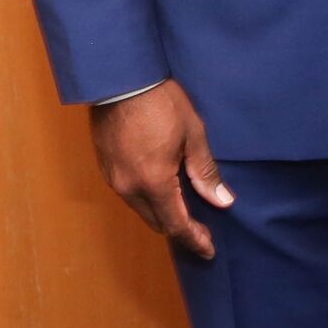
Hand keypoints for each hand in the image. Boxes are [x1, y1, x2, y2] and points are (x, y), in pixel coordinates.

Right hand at [88, 79, 234, 260]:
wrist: (120, 77)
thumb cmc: (160, 101)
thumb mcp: (193, 134)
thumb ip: (205, 172)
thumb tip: (221, 201)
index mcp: (154, 182)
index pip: (176, 225)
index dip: (194, 240)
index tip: (209, 250)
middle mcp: (129, 187)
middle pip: (157, 222)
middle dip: (179, 229)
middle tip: (201, 228)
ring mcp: (113, 178)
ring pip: (141, 209)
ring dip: (162, 213)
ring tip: (183, 207)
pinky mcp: (105, 166)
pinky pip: (129, 194)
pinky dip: (147, 199)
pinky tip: (160, 187)